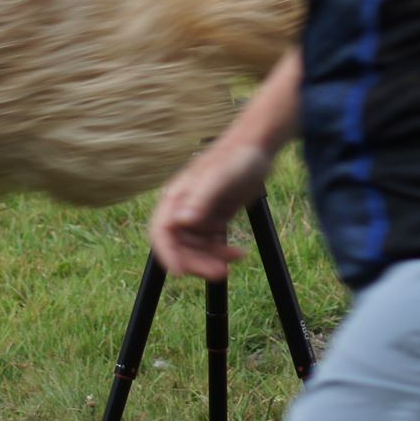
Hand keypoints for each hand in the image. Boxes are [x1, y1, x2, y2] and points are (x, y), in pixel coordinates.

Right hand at [147, 139, 274, 279]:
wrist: (257, 148)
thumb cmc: (237, 156)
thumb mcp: (219, 177)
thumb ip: (200, 199)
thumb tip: (182, 220)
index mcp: (177, 197)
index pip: (162, 231)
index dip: (167, 253)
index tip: (179, 272)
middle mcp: (184, 208)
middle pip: (179, 246)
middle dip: (196, 262)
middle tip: (218, 272)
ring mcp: (199, 215)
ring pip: (196, 249)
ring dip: (211, 260)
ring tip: (232, 263)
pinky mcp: (214, 219)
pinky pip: (212, 244)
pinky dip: (223, 253)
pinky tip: (239, 254)